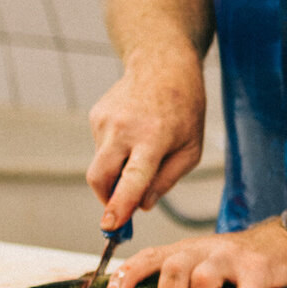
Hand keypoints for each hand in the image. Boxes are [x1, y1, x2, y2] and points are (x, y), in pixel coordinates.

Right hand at [86, 52, 206, 230]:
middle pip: (99, 177)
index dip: (119, 204)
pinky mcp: (95, 116)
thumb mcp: (191, 147)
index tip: (110, 224)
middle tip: (120, 205)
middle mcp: (124, 128)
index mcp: (153, 137)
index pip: (132, 178)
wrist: (162, 63)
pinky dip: (115, 150)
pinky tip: (134, 131)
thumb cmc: (185, 107)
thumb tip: (141, 206)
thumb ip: (167, 180)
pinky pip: (101, 146)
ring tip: (143, 146)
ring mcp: (105, 121)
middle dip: (105, 198)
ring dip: (117, 169)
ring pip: (101, 163)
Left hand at [105, 224, 286, 287]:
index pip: (151, 256)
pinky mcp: (260, 269)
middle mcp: (207, 250)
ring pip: (202, 279)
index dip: (129, 273)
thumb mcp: (206, 263)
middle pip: (172, 268)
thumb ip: (181, 281)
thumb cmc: (240, 263)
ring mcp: (233, 258)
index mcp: (189, 250)